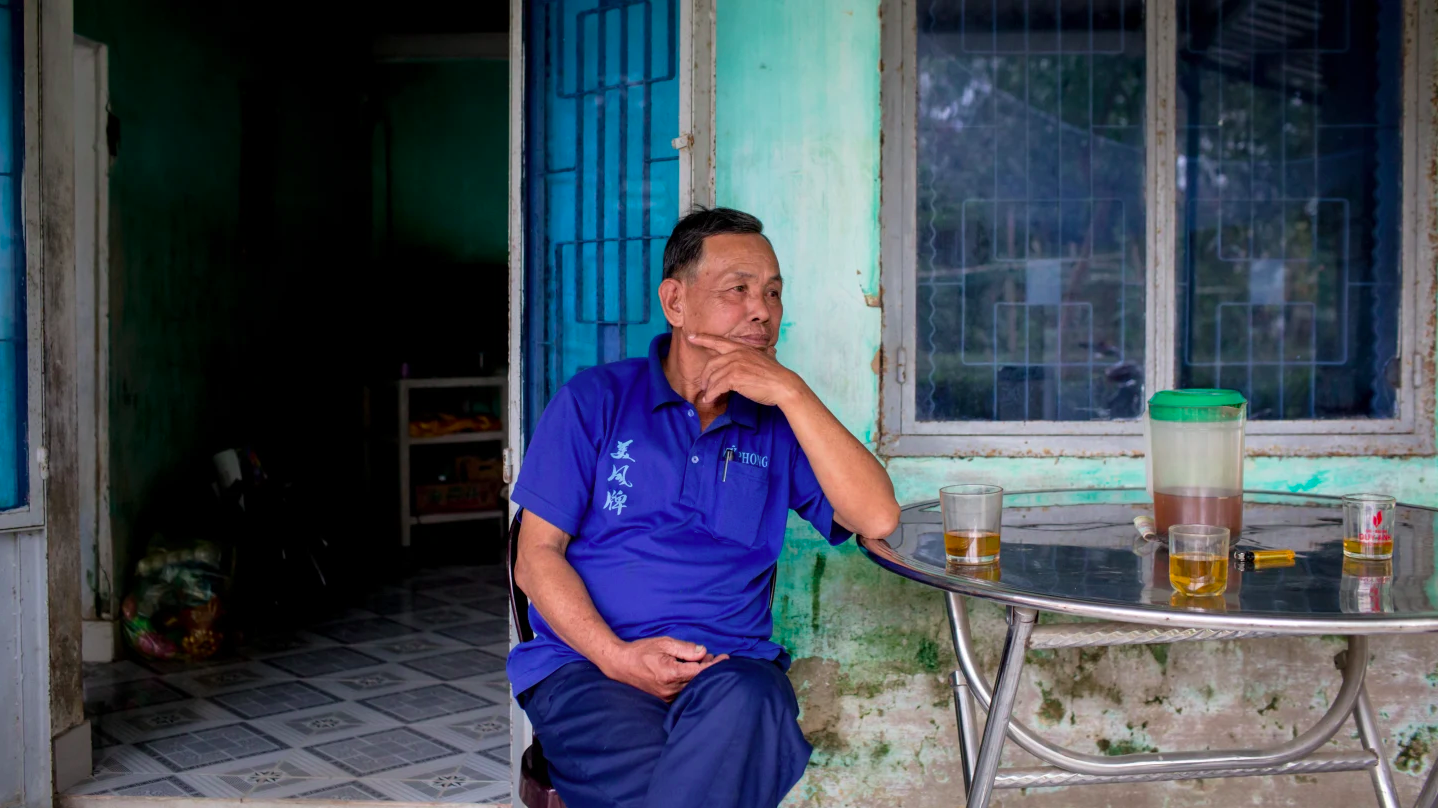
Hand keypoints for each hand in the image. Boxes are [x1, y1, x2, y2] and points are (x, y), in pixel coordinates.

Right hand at [601, 637, 728, 700]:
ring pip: (692, 687)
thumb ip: (685, 648)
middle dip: (709, 668)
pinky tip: (690, 671)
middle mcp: (670, 689)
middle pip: (698, 681)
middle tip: (711, 655)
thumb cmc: (641, 651)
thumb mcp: (664, 643)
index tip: (725, 658)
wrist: (620, 664)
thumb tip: (703, 652)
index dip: (715, 665)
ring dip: (699, 675)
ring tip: (700, 661)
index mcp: (670, 674)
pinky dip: (691, 681)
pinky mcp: (664, 699)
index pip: (700, 672)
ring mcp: (667, 696)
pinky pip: (684, 691)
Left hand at [687, 333, 805, 406]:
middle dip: (705, 376)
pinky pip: (716, 387)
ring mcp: (735, 365)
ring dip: (708, 389)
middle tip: (705, 386)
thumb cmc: (776, 375)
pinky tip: (710, 399)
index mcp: (742, 348)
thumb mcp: (767, 358)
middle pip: (711, 364)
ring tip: (708, 396)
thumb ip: (762, 354)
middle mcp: (736, 354)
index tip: (691, 337)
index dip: (703, 339)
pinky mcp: (734, 378)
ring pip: (712, 377)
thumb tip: (771, 351)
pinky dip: (711, 395)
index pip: (718, 341)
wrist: (783, 385)